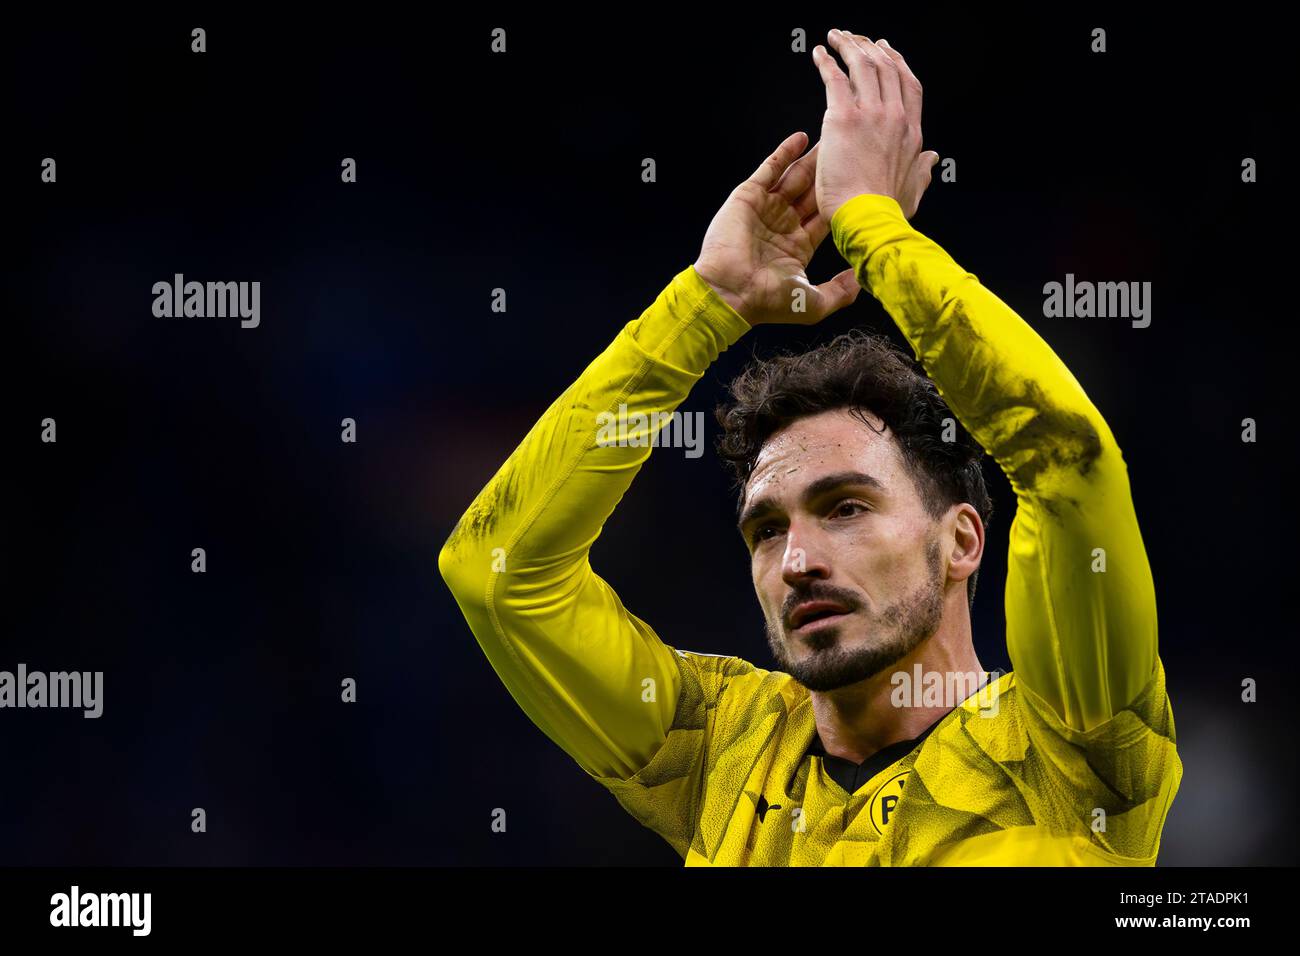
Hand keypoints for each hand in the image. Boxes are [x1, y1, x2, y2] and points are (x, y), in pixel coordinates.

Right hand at [694, 131, 860, 327]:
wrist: (730, 294)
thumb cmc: (768, 301)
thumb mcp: (814, 303)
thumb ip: (841, 292)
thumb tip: (863, 279)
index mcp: (798, 247)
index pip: (825, 216)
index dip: (842, 200)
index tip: (862, 183)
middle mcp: (783, 226)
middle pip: (813, 193)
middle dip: (830, 174)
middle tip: (850, 152)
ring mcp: (765, 210)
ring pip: (794, 178)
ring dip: (812, 160)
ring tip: (832, 139)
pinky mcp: (748, 197)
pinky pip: (769, 169)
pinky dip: (784, 153)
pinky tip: (801, 138)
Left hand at [812, 31, 939, 221]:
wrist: (870, 220)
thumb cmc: (887, 214)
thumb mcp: (913, 190)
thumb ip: (922, 171)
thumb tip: (933, 159)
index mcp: (912, 133)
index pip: (909, 86)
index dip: (897, 63)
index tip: (886, 50)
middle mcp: (895, 117)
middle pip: (887, 68)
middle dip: (872, 48)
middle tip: (857, 38)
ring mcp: (871, 114)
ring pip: (863, 66)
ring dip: (849, 46)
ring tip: (837, 37)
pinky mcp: (843, 118)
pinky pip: (834, 78)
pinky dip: (826, 61)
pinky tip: (818, 53)